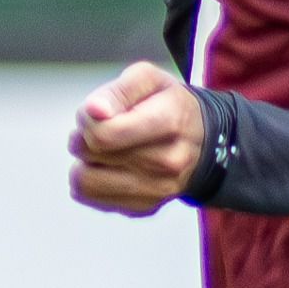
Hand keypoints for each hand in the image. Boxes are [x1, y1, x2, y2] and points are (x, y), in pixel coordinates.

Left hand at [68, 63, 204, 216]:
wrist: (204, 142)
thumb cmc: (170, 107)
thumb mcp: (148, 80)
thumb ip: (117, 91)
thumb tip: (93, 110)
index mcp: (169, 122)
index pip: (104, 134)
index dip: (87, 119)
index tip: (96, 112)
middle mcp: (167, 162)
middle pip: (91, 154)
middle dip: (85, 137)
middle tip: (104, 128)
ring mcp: (157, 190)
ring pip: (85, 181)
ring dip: (85, 162)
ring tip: (103, 150)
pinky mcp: (143, 208)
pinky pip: (91, 197)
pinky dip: (91, 181)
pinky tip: (110, 167)